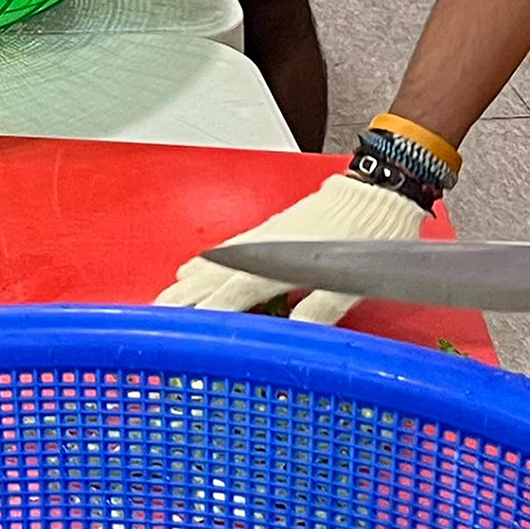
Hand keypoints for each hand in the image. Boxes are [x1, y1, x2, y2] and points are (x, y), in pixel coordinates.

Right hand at [158, 168, 428, 317]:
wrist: (376, 193)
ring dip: (186, 282)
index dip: (204, 317)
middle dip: (181, 299)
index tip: (180, 333)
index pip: (231, 297)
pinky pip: (225, 251)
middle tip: (153, 317)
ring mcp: (262, 238)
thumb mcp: (351, 284)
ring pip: (214, 263)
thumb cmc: (368, 238)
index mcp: (279, 266)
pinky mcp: (268, 231)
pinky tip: (193, 267)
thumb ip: (319, 309)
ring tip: (164, 298)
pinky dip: (203, 263)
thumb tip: (294, 336)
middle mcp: (263, 250)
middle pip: (211, 278)